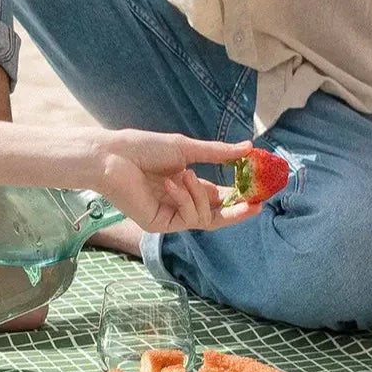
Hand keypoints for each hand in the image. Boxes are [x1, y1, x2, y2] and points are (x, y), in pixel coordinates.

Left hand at [95, 130, 261, 232]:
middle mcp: (181, 203)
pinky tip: (173, 183)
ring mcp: (171, 216)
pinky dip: (185, 200)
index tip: (259, 192)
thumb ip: (218, 153)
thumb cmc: (144, 148)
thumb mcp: (187, 148)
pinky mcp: (160, 224)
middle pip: (218, 216)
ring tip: (186, 175)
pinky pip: (188, 218)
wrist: (112, 156)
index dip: (240, 197)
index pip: (220, 198)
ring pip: (206, 218)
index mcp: (187, 186)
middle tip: (256, 204)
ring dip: (201, 196)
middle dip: (237, 211)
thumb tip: (249, 147)